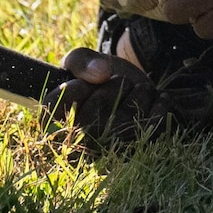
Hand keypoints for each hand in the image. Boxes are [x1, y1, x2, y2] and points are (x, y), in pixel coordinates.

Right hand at [47, 47, 164, 148]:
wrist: (132, 89)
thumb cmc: (99, 77)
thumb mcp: (82, 61)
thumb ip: (81, 61)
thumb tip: (101, 73)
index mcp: (57, 121)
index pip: (52, 112)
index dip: (70, 92)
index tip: (84, 81)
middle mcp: (79, 143)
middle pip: (91, 118)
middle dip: (112, 87)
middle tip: (117, 80)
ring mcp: (109, 151)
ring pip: (124, 121)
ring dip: (138, 93)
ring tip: (136, 89)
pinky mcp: (136, 149)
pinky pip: (152, 126)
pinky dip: (159, 104)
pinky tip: (156, 98)